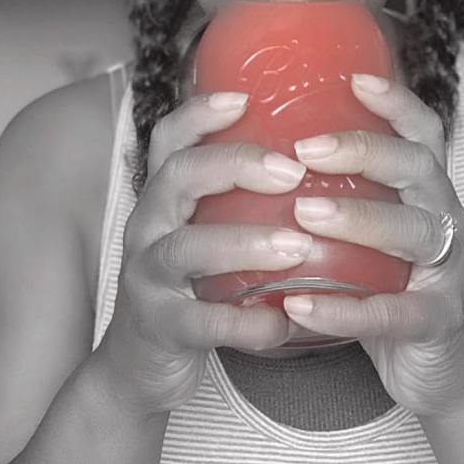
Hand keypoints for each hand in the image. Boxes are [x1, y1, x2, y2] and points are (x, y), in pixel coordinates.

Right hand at [94, 91, 309, 415]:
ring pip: (187, 248)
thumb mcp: (207, 232)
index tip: (244, 98)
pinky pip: (202, 323)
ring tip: (298, 247)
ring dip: (245, 243)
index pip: (170, 139)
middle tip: (292, 172)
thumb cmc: (194, 285)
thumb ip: (243, 201)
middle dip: (235, 165)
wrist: (141, 365)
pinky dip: (245, 323)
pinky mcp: (160, 327)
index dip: (200, 113)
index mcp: (164, 196)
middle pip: (178, 176)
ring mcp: (148, 277)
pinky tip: (283, 323)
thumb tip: (322, 161)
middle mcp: (148, 226)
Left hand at [284, 73, 463, 417]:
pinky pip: (393, 313)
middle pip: (420, 169)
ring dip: (358, 219)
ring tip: (303, 214)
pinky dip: (345, 310)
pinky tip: (299, 304)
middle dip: (365, 151)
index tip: (353, 79)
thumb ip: (343, 198)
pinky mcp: (437, 324)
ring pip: (415, 234)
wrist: (440, 373)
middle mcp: (448, 222)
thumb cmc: (390, 291)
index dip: (396, 103)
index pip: (424, 135)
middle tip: (304, 149)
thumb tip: (266, 155)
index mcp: (431, 195)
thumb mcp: (374, 237)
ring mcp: (449, 273)